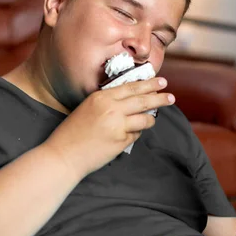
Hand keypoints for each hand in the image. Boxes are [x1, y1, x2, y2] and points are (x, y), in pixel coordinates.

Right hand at [43, 77, 173, 176]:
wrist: (64, 154)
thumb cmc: (72, 132)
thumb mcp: (87, 108)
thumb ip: (107, 102)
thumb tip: (132, 100)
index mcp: (101, 97)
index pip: (131, 87)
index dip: (148, 84)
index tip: (160, 82)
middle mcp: (111, 108)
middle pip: (143, 101)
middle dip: (159, 98)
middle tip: (170, 97)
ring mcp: (117, 125)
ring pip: (145, 119)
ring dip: (150, 120)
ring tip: (152, 120)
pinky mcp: (121, 141)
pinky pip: (135, 135)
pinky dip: (134, 135)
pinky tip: (125, 136)